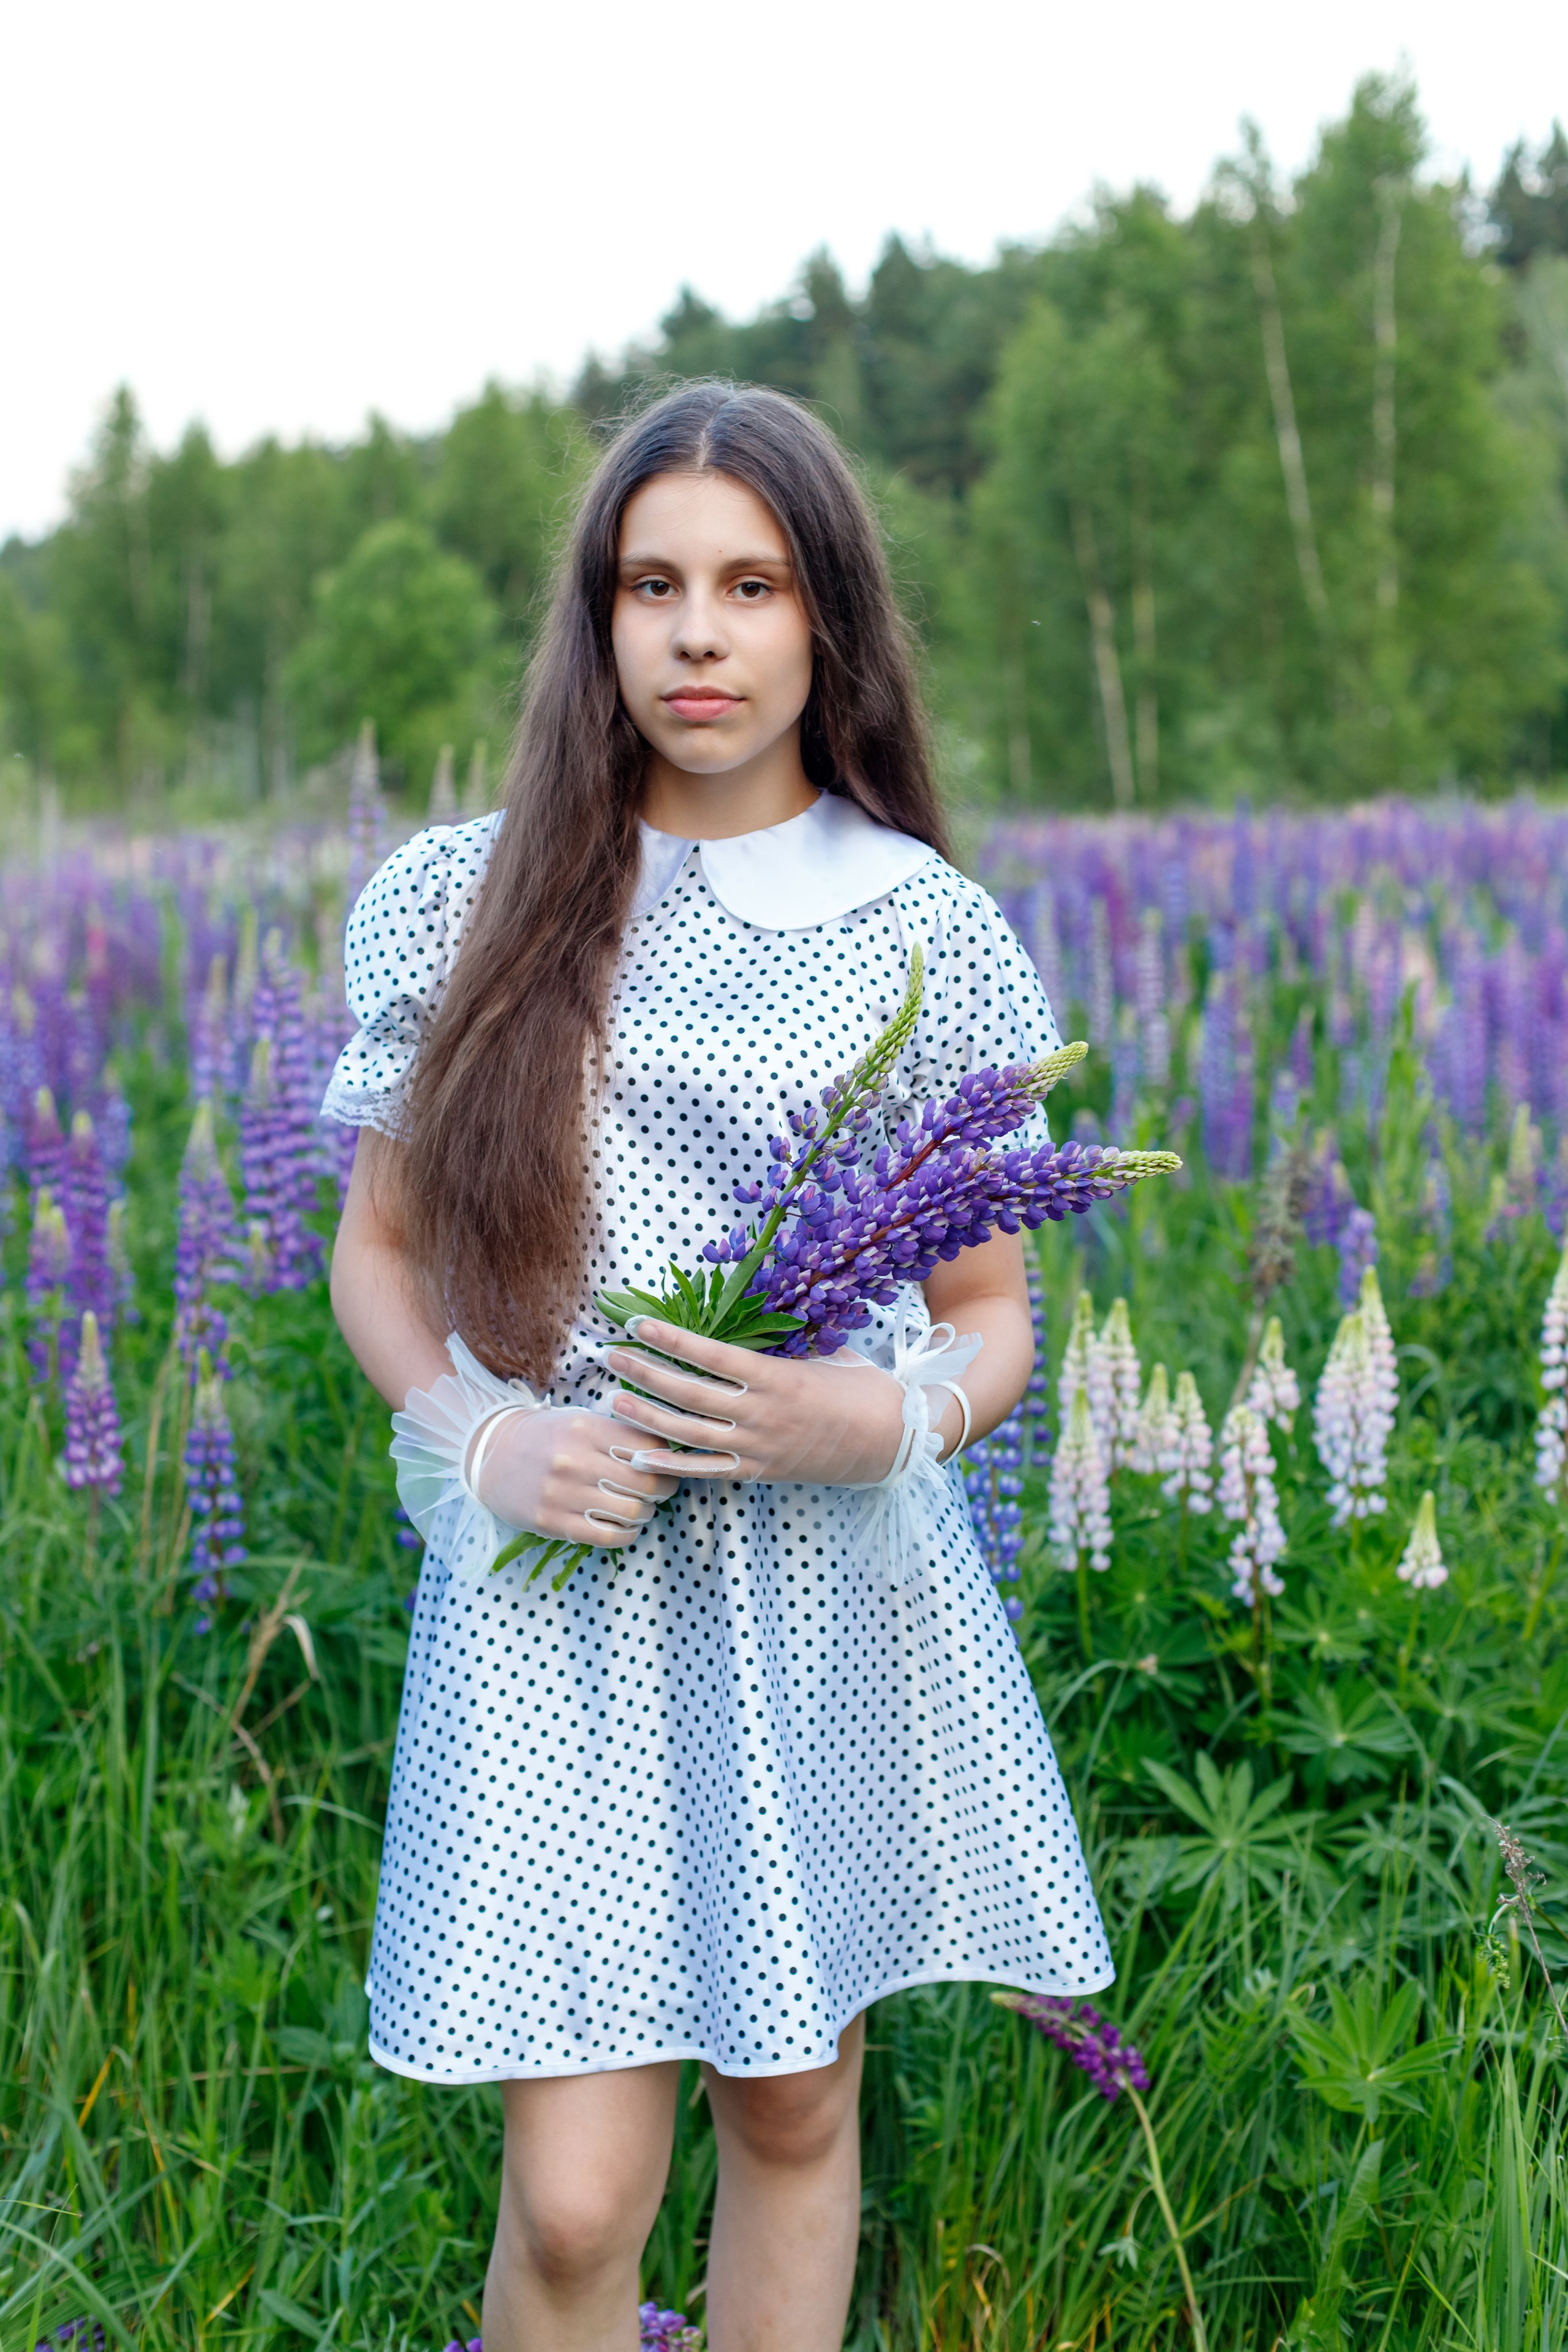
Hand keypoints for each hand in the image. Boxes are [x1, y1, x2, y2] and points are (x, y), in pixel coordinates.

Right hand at [471, 1405, 721, 1549]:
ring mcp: (562, 1493)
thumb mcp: (578, 1420)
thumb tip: (666, 1452)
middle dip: (662, 1489)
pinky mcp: (551, 1522)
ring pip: (631, 1512)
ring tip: (640, 1508)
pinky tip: (624, 1526)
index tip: (664, 1463)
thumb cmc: (544, 1436)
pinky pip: (607, 1536)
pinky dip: (626, 1534)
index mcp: (585, 1427)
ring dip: (645, 1513)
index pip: (648, 1444)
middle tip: (659, 1490)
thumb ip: (617, 1433)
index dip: (665, 1457)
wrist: (489, 1454)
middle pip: (646, 1482)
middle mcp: (575, 1459)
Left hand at [603, 1320, 913, 1486]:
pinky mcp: (760, 1472)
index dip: (670, 1339)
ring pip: (690, 1431)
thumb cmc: (860, 1386)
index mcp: (777, 1376)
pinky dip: (671, 1465)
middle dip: (645, 1372)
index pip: (711, 1354)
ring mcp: (759, 1446)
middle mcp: (762, 1413)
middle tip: (610, 1356)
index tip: (637, 1324)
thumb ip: (781, 1341)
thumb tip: (743, 1317)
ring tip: (614, 1398)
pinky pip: (707, 1470)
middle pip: (689, 1392)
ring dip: (648, 1414)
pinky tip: (639, 1454)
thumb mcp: (823, 1352)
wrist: (892, 1440)